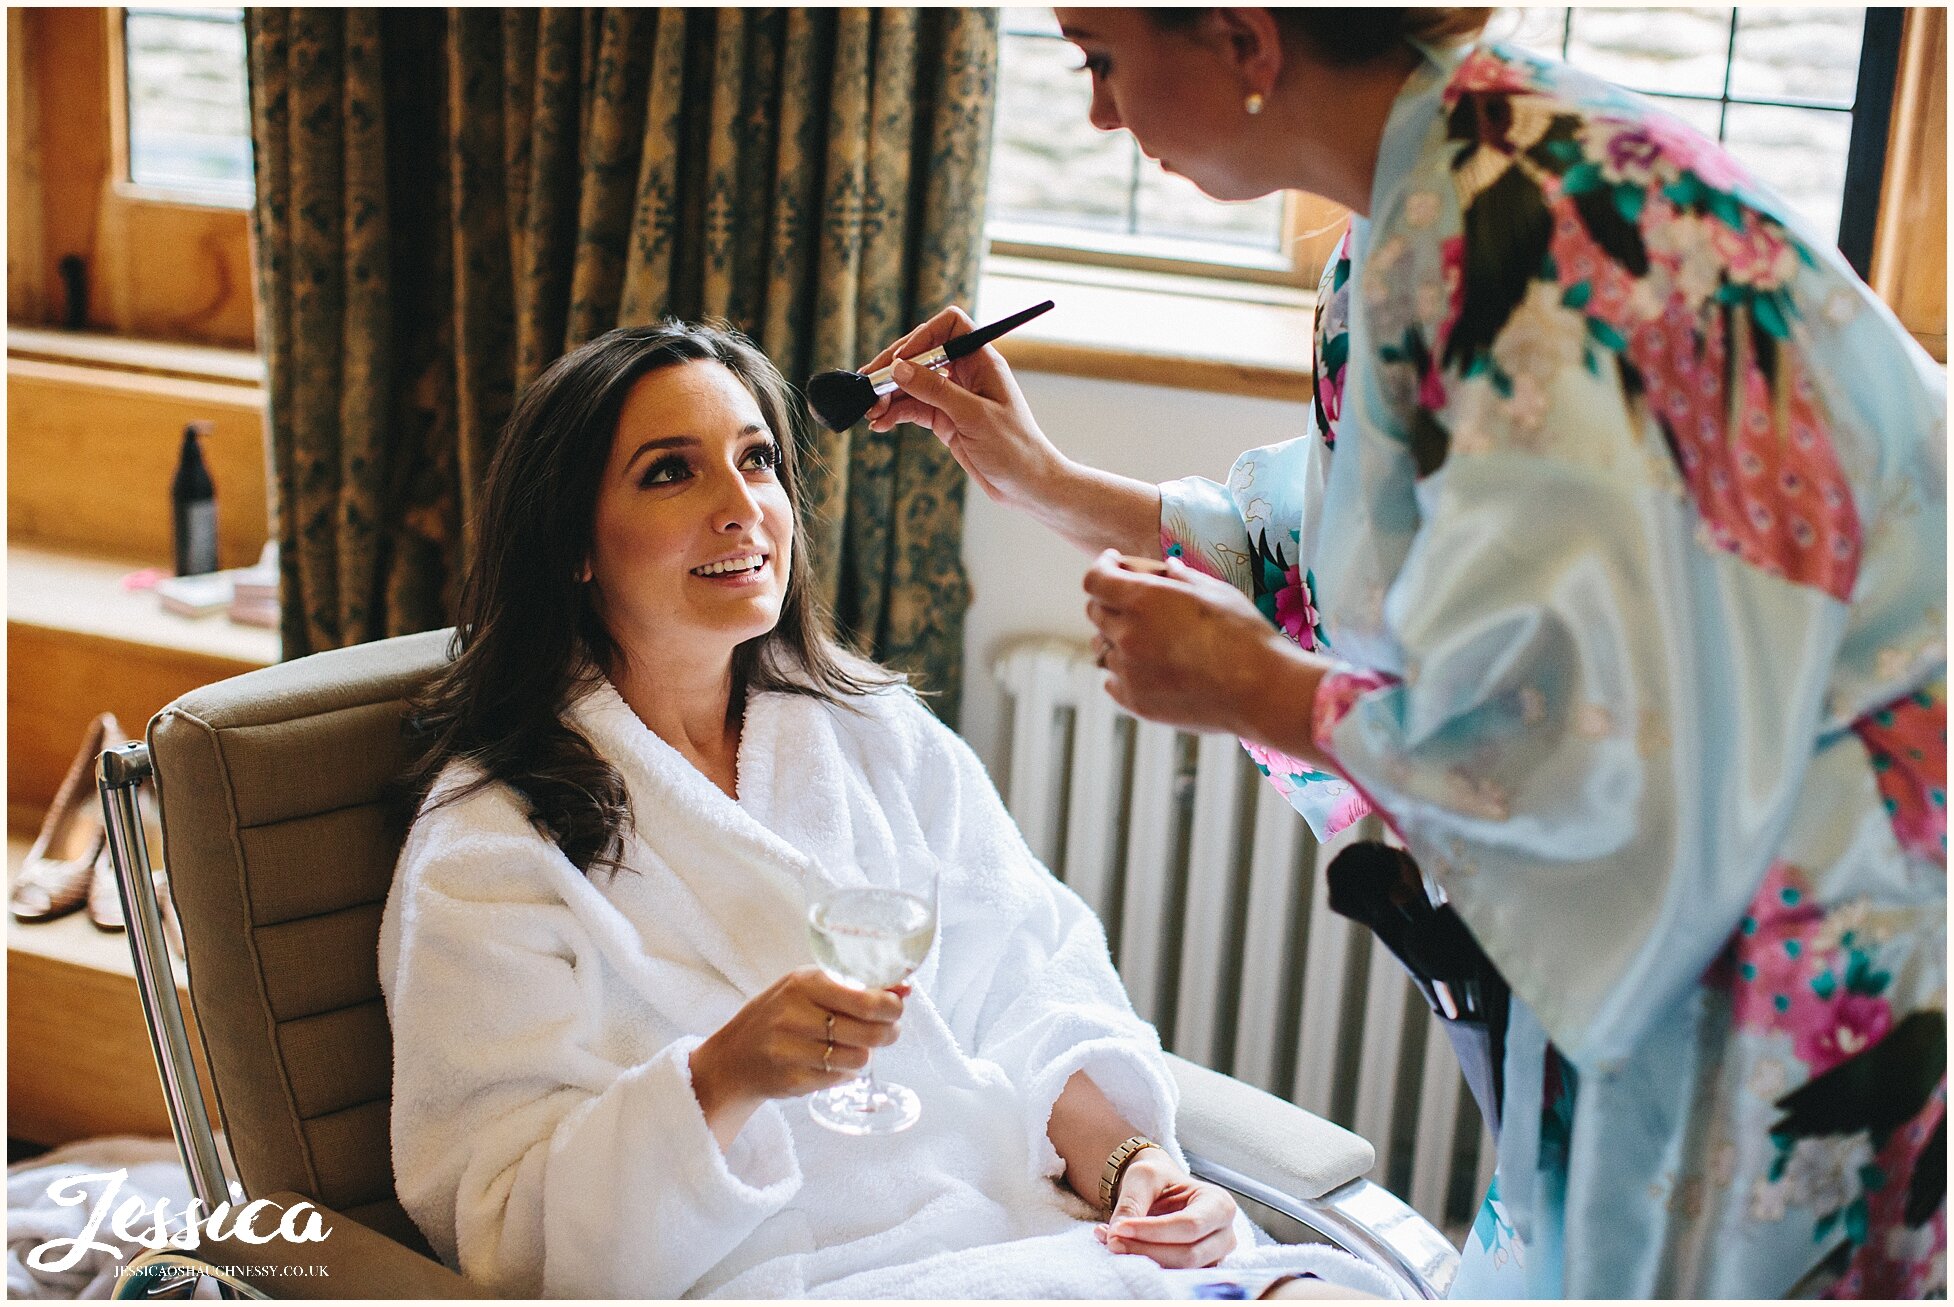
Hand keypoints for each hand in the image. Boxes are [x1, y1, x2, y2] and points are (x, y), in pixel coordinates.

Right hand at [689, 966, 904, 1120]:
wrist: (732, 1058)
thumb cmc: (778, 1015)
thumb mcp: (808, 988)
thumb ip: (854, 987)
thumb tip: (906, 989)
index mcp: (804, 983)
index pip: (867, 1000)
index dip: (892, 1007)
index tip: (897, 1008)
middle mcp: (795, 1014)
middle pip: (870, 1033)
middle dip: (888, 1033)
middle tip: (888, 1032)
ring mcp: (791, 1049)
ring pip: (860, 1059)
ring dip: (864, 1055)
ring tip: (851, 1047)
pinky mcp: (792, 1079)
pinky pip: (841, 1079)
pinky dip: (845, 1072)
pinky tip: (831, 1063)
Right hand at [859, 305, 1064, 508]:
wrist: (1027, 486)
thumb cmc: (1014, 447)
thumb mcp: (973, 416)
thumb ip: (935, 390)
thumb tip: (899, 368)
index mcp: (982, 361)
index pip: (949, 326)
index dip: (923, 336)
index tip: (901, 361)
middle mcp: (966, 374)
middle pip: (922, 355)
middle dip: (894, 368)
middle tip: (869, 384)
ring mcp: (953, 397)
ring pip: (913, 384)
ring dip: (889, 395)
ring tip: (870, 411)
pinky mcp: (945, 420)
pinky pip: (913, 408)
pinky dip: (895, 414)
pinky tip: (879, 424)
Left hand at [1083, 551, 1313, 737]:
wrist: (1261, 691)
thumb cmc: (1244, 636)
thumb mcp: (1216, 592)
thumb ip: (1182, 577)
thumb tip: (1166, 568)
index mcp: (1143, 600)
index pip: (1095, 579)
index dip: (1102, 567)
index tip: (1112, 563)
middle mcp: (1127, 635)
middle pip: (1095, 611)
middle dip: (1110, 600)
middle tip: (1134, 600)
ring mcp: (1129, 672)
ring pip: (1102, 648)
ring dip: (1116, 638)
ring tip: (1146, 638)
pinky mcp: (1136, 702)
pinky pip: (1113, 680)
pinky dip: (1124, 671)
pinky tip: (1150, 668)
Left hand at [1093, 1149, 1239, 1268]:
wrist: (1162, 1189)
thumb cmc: (1159, 1179)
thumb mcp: (1144, 1177)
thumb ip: (1132, 1203)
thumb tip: (1116, 1234)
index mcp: (1218, 1203)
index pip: (1189, 1225)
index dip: (1153, 1231)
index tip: (1118, 1229)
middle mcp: (1224, 1233)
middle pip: (1187, 1254)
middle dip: (1145, 1250)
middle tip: (1111, 1241)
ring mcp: (1214, 1256)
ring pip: (1179, 1270)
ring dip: (1142, 1260)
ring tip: (1111, 1242)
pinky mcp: (1199, 1270)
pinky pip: (1173, 1275)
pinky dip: (1146, 1266)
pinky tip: (1123, 1250)